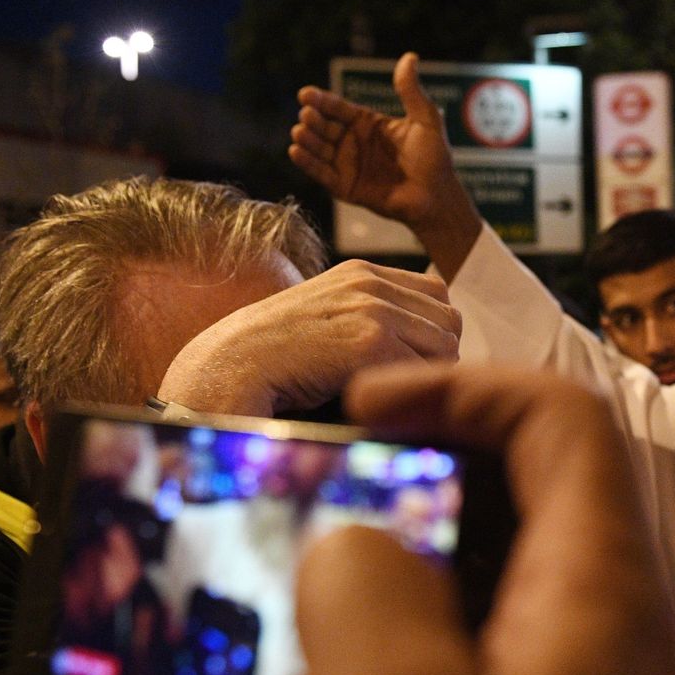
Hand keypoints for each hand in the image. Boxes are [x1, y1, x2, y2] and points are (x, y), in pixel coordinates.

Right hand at [155, 260, 460, 416]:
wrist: (225, 371)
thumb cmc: (270, 361)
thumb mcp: (325, 321)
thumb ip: (368, 319)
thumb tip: (428, 345)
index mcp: (360, 273)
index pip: (437, 296)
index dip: (429, 333)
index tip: (405, 361)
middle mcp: (370, 282)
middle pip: (449, 323)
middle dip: (433, 358)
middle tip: (395, 385)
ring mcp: (371, 309)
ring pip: (445, 350)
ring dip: (421, 378)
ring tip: (380, 392)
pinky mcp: (369, 342)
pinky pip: (424, 375)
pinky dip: (405, 396)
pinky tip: (369, 402)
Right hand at [159, 365, 674, 674]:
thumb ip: (367, 591)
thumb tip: (355, 539)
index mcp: (600, 599)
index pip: (559, 425)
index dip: (457, 387)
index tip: (352, 410)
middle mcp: (607, 656)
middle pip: (498, 529)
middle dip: (375, 518)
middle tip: (275, 527)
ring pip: (453, 642)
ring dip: (340, 640)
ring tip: (230, 653)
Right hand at [289, 52, 482, 277]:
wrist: (437, 196)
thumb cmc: (434, 158)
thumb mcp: (425, 119)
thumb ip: (411, 91)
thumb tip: (410, 57)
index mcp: (367, 124)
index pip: (338, 108)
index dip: (322, 101)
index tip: (306, 94)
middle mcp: (353, 142)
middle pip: (325, 127)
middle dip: (313, 120)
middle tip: (306, 114)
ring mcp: (348, 165)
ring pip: (320, 149)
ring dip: (307, 140)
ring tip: (299, 131)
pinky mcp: (346, 188)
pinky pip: (323, 174)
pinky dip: (308, 164)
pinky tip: (296, 151)